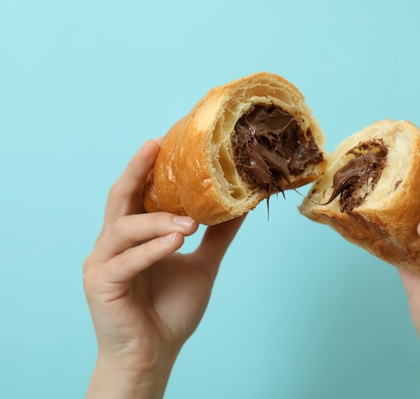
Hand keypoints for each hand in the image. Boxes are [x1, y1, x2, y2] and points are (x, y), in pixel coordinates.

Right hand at [83, 139, 244, 398]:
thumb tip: (241, 207)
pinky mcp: (101, 284)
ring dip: (158, 220)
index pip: (137, 194)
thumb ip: (216, 236)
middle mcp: (112, 243)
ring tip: (190, 222)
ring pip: (125, 228)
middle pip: (120, 198)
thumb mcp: (201, 265)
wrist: (155, 354)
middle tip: (155, 146)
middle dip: (136, 170)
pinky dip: (152, 249)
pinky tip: (176, 240)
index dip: (147, 168)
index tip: (164, 142)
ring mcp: (102, 263)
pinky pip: (127, 261)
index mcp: (133, 236)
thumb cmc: (170, 311)